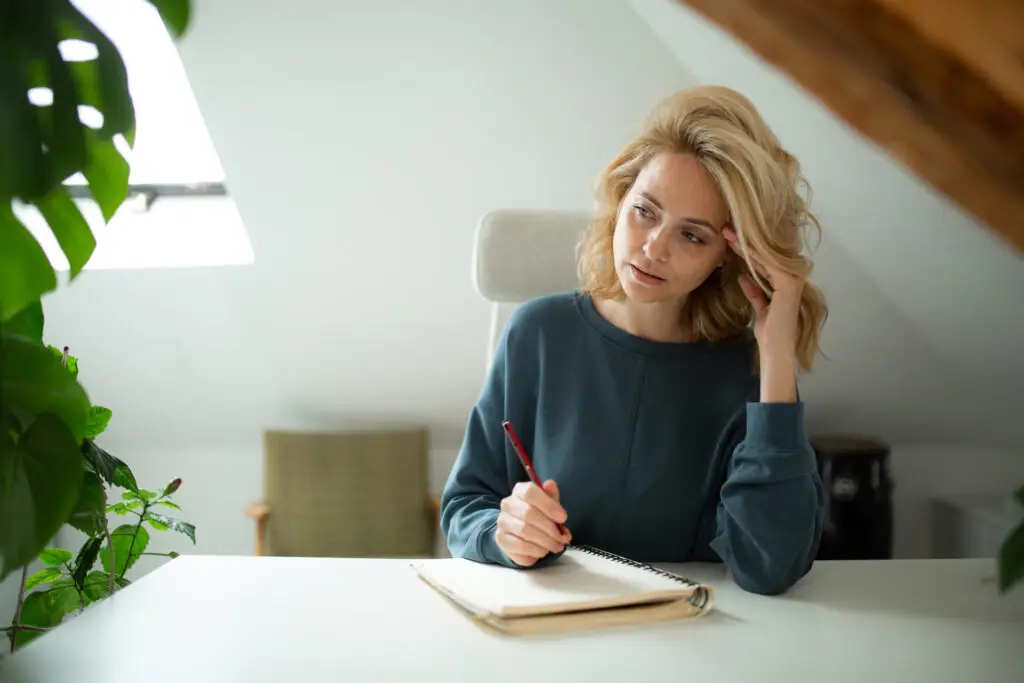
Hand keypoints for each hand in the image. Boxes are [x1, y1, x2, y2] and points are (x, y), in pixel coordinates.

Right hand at [496, 480, 571, 566]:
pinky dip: (536, 550)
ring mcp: (503, 521)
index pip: (530, 492)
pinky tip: (543, 551)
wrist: (519, 534)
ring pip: (525, 530)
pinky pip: (520, 546)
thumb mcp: (548, 504)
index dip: (548, 505)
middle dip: (550, 528)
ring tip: (556, 546)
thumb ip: (551, 496)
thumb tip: (550, 484)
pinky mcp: (501, 539)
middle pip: (528, 513)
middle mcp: (508, 504)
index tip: (563, 518)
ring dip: (545, 541)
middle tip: (563, 538)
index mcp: (520, 490)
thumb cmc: (539, 516)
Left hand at [723, 228, 802, 360]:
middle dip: (744, 241)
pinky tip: (739, 246)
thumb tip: (743, 277)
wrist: (775, 348)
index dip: (745, 249)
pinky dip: (753, 255)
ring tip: (727, 233)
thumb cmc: (769, 331)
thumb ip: (755, 292)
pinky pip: (767, 265)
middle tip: (726, 228)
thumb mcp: (759, 307)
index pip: (763, 261)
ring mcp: (792, 280)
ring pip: (765, 256)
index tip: (729, 238)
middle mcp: (792, 277)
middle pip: (764, 254)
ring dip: (745, 244)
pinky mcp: (788, 284)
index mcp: (785, 282)